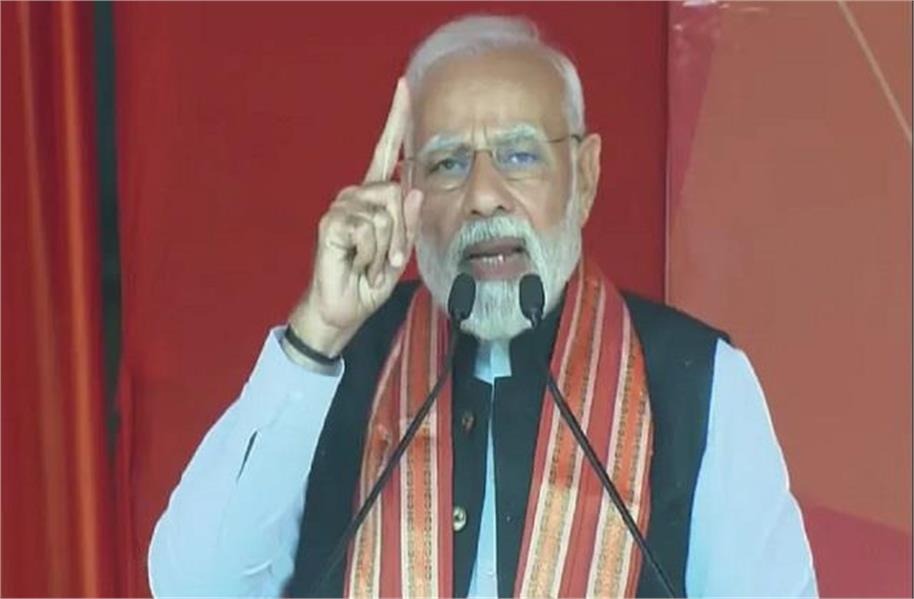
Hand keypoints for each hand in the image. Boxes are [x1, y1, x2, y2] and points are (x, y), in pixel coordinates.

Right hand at [288, 78, 423, 356]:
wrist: (343, 308)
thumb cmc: (369, 279)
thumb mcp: (399, 251)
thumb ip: (409, 222)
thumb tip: (414, 188)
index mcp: (374, 197)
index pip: (387, 150)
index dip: (396, 119)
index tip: (403, 85)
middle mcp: (357, 195)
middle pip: (397, 193)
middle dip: (401, 232)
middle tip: (386, 258)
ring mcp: (342, 207)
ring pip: (386, 213)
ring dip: (386, 246)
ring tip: (369, 261)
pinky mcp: (332, 223)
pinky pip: (368, 229)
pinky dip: (370, 253)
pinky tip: (356, 262)